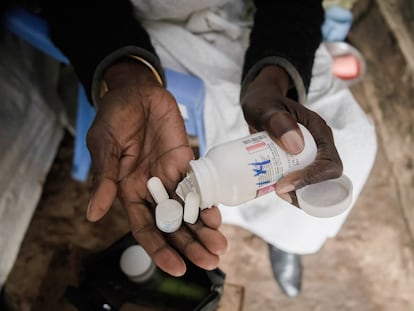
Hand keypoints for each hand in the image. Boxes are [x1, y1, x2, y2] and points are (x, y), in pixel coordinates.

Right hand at [86, 61, 226, 275]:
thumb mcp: (105, 147)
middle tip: (210, 261)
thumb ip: (105, 179)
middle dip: (190, 244)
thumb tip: (93, 214)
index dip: (159, 249)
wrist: (136, 91)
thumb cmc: (114, 117)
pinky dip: (208, 200)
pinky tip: (217, 215)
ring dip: (204, 228)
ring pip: (189, 209)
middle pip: (173, 224)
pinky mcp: (185, 161)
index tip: (177, 267)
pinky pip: (199, 184)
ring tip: (219, 246)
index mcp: (128, 191)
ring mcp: (171, 176)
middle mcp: (152, 189)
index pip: (144, 228)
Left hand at [241, 65, 342, 203]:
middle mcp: (320, 146)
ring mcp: (311, 156)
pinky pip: (303, 183)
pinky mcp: (300, 163)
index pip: (329, 163)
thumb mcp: (265, 108)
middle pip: (326, 179)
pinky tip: (274, 189)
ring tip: (275, 191)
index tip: (283, 185)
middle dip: (306, 191)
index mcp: (320, 132)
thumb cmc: (263, 103)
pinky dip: (292, 191)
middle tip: (278, 192)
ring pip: (316, 185)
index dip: (311, 179)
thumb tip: (296, 146)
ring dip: (300, 195)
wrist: (260, 104)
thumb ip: (276, 120)